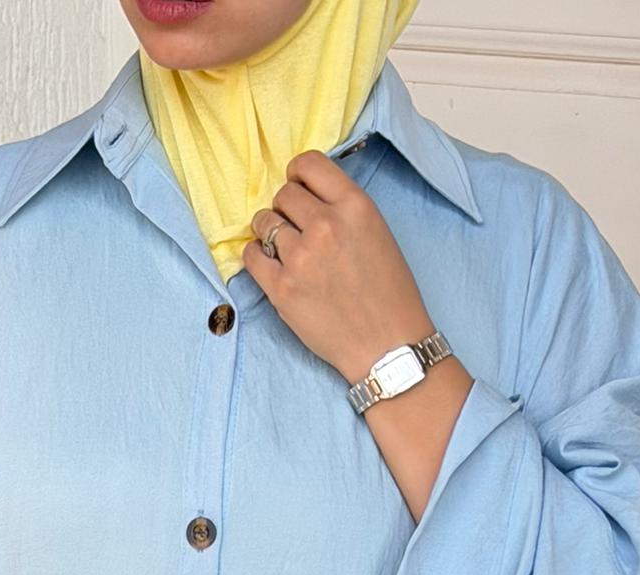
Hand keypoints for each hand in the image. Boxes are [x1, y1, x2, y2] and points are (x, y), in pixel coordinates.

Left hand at [242, 152, 472, 520]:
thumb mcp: (378, 233)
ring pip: (264, 222)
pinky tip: (271, 268)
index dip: (298, 175)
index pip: (308, 164)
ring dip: (270, 233)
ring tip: (286, 252)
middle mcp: (325, 225)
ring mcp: (300, 257)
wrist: (387, 346)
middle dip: (286, 209)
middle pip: (283, 194)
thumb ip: (343, 210)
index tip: (299, 190)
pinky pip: (251, 256)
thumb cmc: (389, 293)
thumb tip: (306, 198)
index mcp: (354, 206)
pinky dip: (257, 258)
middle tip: (296, 231)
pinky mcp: (281, 289)